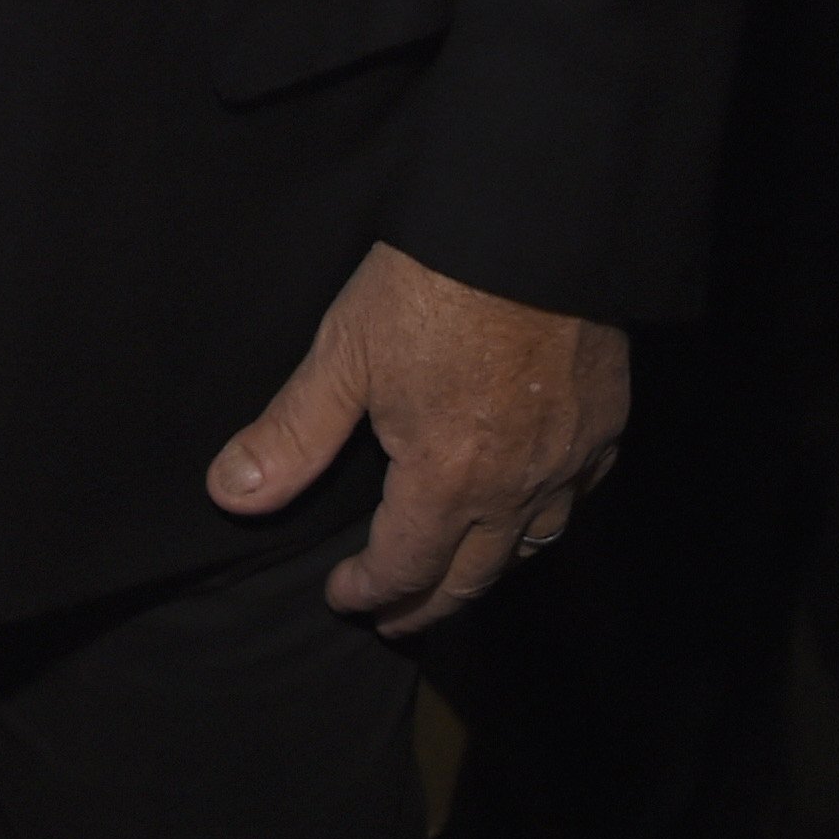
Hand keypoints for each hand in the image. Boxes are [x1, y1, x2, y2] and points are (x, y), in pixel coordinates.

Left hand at [206, 237, 628, 633]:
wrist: (532, 223)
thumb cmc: (433, 283)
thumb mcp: (344, 354)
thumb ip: (292, 435)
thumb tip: (231, 493)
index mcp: (449, 480)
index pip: (406, 568)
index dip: (370, 592)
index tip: (344, 597)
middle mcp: (518, 487)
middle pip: (475, 577)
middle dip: (429, 603)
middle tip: (398, 615)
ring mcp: (570, 457)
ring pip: (534, 543)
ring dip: (489, 567)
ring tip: (457, 569)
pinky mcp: (607, 421)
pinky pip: (578, 494)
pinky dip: (546, 514)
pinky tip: (529, 500)